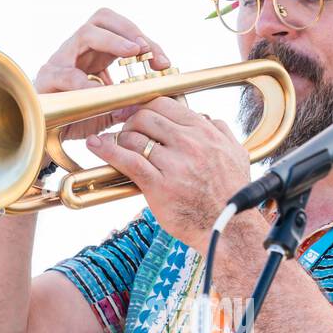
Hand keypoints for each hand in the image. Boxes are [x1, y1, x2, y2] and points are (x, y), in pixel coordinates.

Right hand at [34, 8, 170, 142]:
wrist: (44, 137)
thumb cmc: (77, 120)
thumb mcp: (110, 110)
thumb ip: (130, 102)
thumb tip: (156, 100)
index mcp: (96, 52)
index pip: (122, 30)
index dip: (144, 40)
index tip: (164, 62)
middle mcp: (78, 50)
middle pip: (102, 18)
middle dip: (128, 30)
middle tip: (144, 49)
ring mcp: (60, 60)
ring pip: (85, 33)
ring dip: (112, 41)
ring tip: (132, 53)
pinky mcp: (46, 79)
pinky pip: (66, 74)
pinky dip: (86, 82)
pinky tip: (102, 91)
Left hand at [85, 97, 250, 252]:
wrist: (230, 228)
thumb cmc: (231, 194)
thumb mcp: (236, 154)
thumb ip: (221, 131)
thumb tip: (207, 119)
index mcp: (205, 132)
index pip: (165, 104)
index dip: (144, 106)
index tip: (136, 112)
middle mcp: (189, 143)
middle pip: (146, 116)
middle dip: (129, 120)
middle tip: (123, 129)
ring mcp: (174, 164)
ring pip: (134, 137)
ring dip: (119, 138)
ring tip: (113, 144)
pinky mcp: (159, 186)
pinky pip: (128, 160)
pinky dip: (107, 150)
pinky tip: (95, 145)